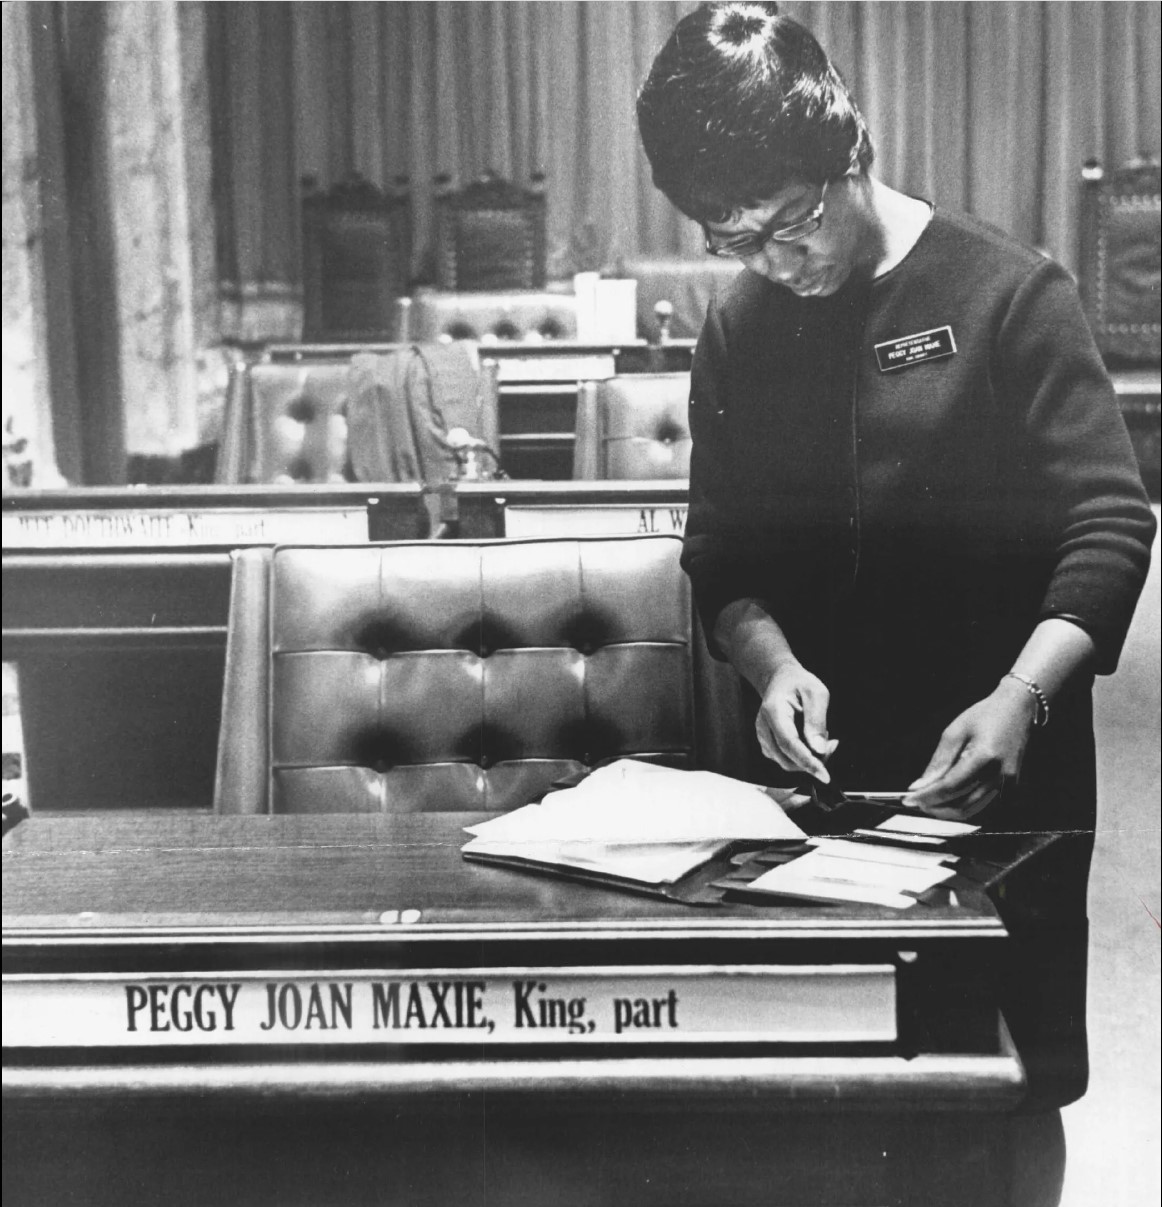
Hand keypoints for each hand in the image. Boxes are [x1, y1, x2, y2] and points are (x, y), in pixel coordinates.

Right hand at [755, 662, 837, 781]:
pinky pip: (785, 759)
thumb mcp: (816, 693)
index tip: (825, 776)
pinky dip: (801, 757)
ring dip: (808, 759)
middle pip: (786, 758)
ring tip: (822, 738)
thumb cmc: (799, 683)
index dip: (807, 762)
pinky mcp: (767, 743)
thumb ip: (817, 720)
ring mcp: (763, 736)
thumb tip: (818, 749)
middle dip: (813, 761)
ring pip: (786, 762)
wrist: (781, 680)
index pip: (789, 744)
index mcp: (774, 710)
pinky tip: (811, 742)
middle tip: (832, 744)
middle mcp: (763, 726)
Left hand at [902, 680, 1037, 819]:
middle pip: (962, 805)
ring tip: (927, 800)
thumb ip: (938, 762)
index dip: (928, 796)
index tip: (908, 799)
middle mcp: (1000, 775)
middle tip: (915, 801)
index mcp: (985, 757)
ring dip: (947, 810)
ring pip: (972, 810)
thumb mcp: (955, 732)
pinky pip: (982, 804)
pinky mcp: (1011, 787)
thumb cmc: (985, 715)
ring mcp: (1009, 784)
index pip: (950, 787)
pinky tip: (946, 797)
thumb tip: (919, 786)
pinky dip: (962, 805)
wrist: (1018, 710)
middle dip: (935, 807)